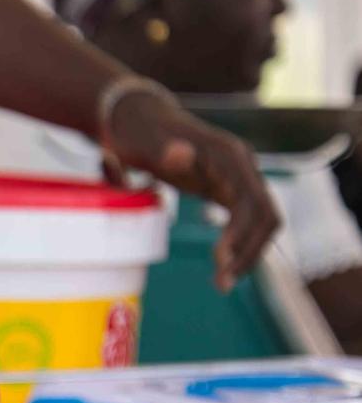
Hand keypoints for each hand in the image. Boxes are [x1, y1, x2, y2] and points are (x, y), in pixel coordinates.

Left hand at [102, 90, 279, 291]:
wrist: (138, 119)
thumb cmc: (138, 132)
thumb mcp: (145, 141)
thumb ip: (163, 148)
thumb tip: (180, 154)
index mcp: (228, 155)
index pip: (250, 200)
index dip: (240, 233)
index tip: (221, 260)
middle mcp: (241, 166)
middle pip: (266, 215)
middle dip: (249, 251)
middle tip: (222, 283)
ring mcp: (237, 178)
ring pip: (260, 221)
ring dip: (247, 253)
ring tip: (222, 283)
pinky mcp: (227, 189)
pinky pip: (246, 221)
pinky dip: (239, 244)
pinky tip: (223, 266)